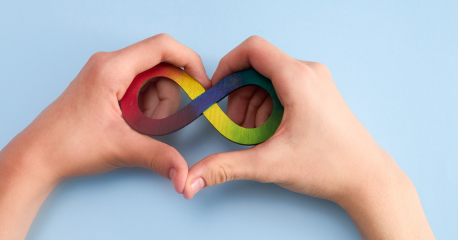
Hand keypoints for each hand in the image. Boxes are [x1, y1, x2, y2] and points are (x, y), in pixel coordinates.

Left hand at [0, 33, 209, 239]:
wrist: (37, 156)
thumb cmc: (68, 145)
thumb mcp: (120, 148)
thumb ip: (159, 156)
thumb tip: (185, 174)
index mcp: (112, 68)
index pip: (162, 46)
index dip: (189, 61)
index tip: (201, 84)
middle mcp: (109, 63)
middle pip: (160, 67)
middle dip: (167, 97)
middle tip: (155, 123)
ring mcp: (105, 72)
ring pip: (151, 78)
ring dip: (155, 104)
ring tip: (138, 127)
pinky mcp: (104, 84)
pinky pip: (138, 87)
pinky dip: (144, 106)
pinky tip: (132, 124)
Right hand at [183, 36, 434, 238]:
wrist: (366, 178)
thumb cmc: (329, 166)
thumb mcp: (270, 165)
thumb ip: (225, 167)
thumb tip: (192, 178)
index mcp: (298, 78)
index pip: (253, 49)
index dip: (227, 65)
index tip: (217, 90)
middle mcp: (309, 72)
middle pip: (258, 66)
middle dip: (239, 94)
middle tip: (237, 125)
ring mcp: (316, 81)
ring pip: (269, 78)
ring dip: (253, 103)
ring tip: (256, 134)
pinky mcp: (318, 92)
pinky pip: (283, 87)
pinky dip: (269, 106)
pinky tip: (271, 132)